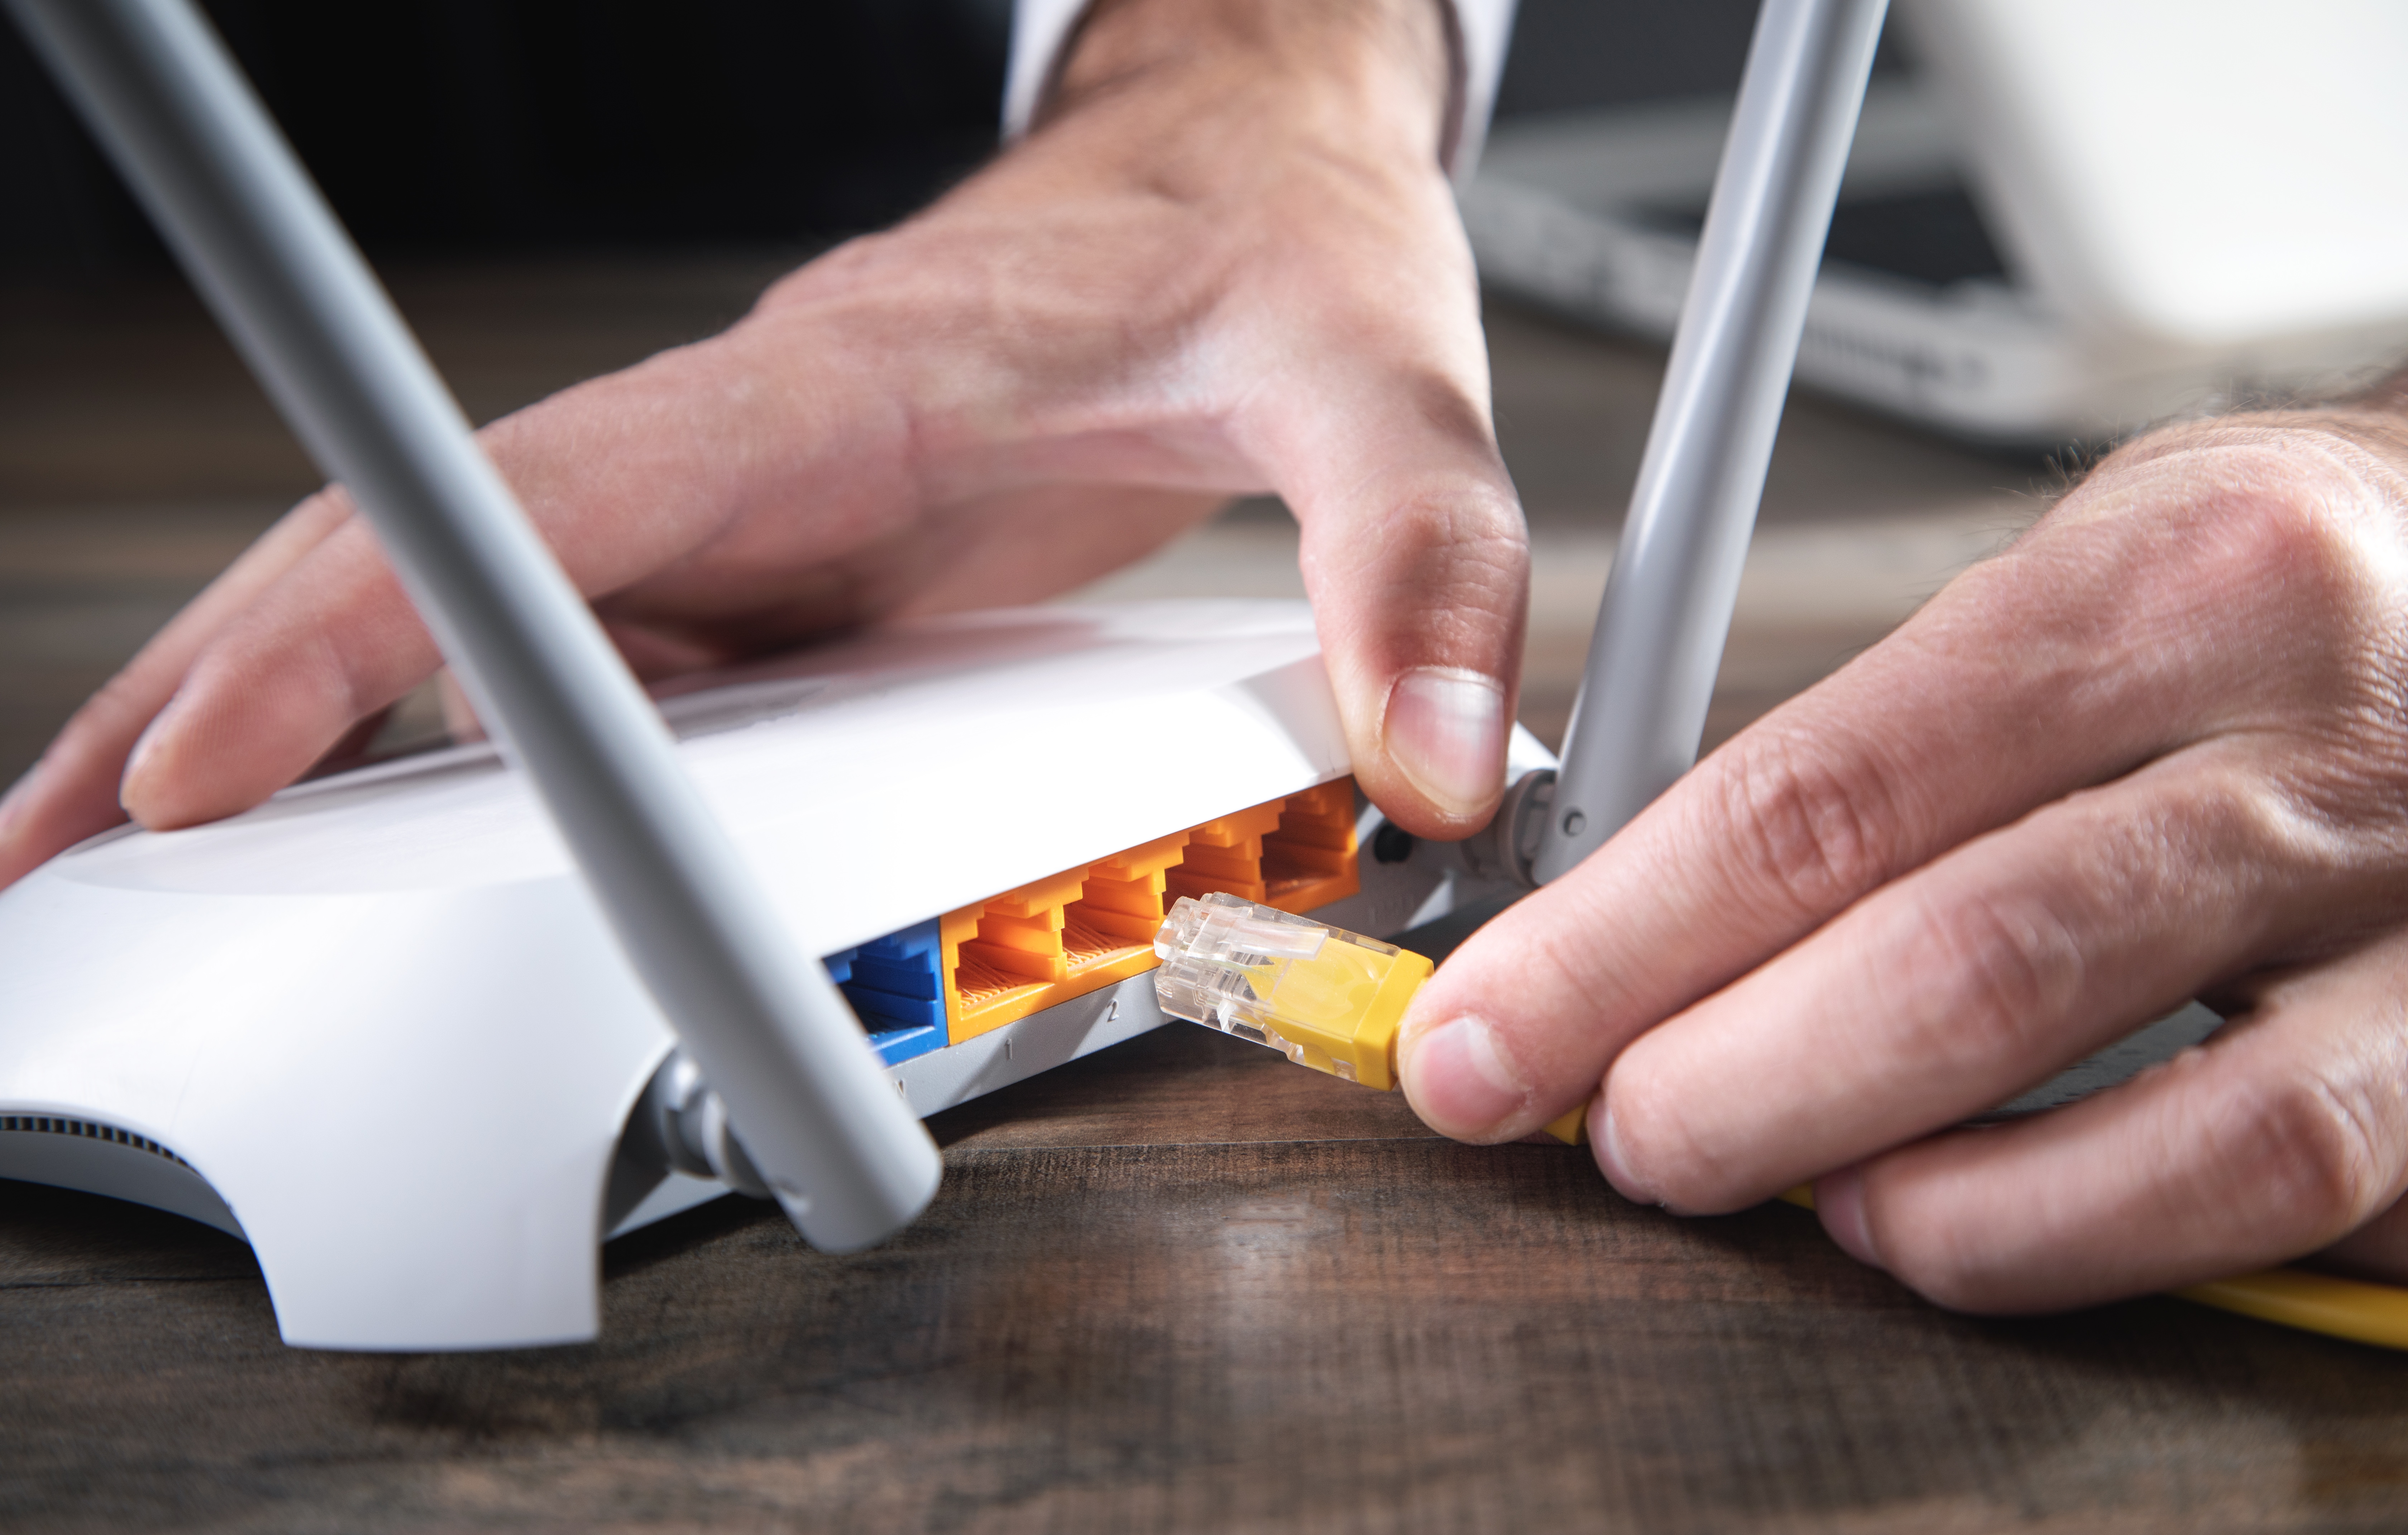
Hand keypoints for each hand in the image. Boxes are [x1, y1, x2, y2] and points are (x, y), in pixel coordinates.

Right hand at [0, 0, 1526, 887]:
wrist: (1242, 163)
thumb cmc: (1272, 242)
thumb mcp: (1371, 378)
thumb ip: (1416, 561)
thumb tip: (1442, 761)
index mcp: (835, 398)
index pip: (537, 513)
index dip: (357, 633)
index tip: (212, 754)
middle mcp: (756, 453)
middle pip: (432, 569)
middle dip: (238, 696)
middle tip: (73, 840)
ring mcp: (754, 513)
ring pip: (476, 617)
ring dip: (307, 723)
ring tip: (154, 850)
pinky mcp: (786, 564)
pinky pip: (584, 656)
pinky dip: (454, 736)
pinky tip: (378, 824)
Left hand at [1400, 406, 2407, 1311]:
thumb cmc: (2266, 599)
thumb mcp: (2075, 578)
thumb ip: (1871, 748)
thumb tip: (1632, 918)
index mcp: (2168, 585)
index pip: (1822, 800)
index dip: (1617, 948)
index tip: (1485, 1033)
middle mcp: (2317, 748)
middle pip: (1970, 971)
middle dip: (1738, 1091)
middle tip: (1625, 1131)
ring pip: (2186, 1134)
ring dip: (1943, 1208)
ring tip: (1818, 1198)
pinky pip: (2301, 1200)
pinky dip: (2116, 1240)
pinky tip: (1995, 1219)